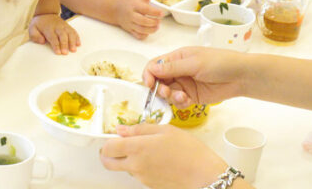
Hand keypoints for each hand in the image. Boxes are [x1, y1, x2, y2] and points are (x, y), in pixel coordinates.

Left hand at [28, 13, 79, 54]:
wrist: (46, 13)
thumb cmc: (39, 24)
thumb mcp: (32, 28)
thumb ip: (35, 36)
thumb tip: (42, 41)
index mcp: (48, 28)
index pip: (53, 37)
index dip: (56, 45)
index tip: (58, 52)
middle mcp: (57, 27)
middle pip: (62, 35)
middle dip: (65, 44)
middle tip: (66, 53)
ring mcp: (64, 26)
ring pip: (70, 33)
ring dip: (72, 42)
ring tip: (74, 49)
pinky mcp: (68, 26)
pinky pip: (74, 31)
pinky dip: (77, 37)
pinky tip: (78, 44)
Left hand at [101, 124, 227, 188]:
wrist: (204, 176)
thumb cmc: (189, 151)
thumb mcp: (166, 130)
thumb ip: (140, 128)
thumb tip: (121, 129)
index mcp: (137, 147)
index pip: (108, 147)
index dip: (108, 140)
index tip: (117, 136)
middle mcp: (135, 165)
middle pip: (108, 163)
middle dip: (109, 154)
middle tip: (119, 146)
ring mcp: (141, 178)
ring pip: (124, 168)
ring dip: (128, 160)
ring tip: (149, 150)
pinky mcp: (149, 185)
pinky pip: (138, 175)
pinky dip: (142, 167)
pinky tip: (158, 160)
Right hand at [115, 0, 162, 39]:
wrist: (116, 10)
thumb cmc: (130, 3)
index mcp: (135, 5)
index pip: (145, 9)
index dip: (155, 12)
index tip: (161, 13)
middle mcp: (131, 15)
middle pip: (142, 21)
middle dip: (153, 22)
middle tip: (159, 21)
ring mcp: (130, 23)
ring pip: (141, 29)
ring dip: (151, 30)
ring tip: (157, 27)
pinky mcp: (129, 30)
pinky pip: (137, 35)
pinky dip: (144, 35)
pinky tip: (149, 31)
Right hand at [143, 46, 245, 108]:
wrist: (240, 76)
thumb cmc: (220, 62)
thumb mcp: (195, 63)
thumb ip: (172, 68)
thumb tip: (151, 69)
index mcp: (178, 58)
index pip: (155, 65)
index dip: (149, 75)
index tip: (149, 84)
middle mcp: (178, 71)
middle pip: (158, 81)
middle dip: (159, 89)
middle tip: (167, 93)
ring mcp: (185, 84)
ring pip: (167, 94)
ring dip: (171, 98)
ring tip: (182, 97)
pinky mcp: (192, 97)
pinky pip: (178, 102)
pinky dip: (179, 104)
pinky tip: (188, 102)